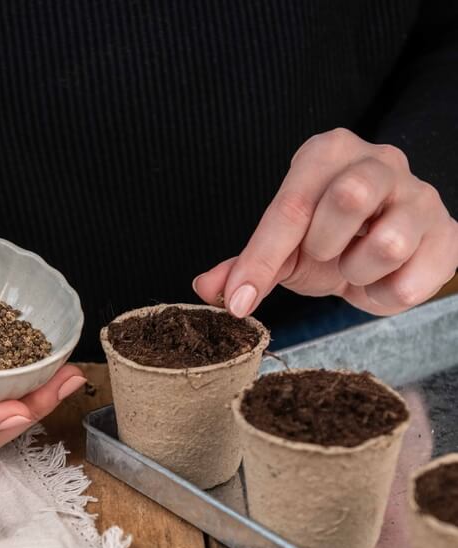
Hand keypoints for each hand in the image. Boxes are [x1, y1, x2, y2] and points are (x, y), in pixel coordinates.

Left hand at [194, 128, 457, 317]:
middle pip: (350, 197)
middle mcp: (380, 161)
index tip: (238, 302)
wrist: (387, 251)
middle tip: (323, 257)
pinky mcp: (447, 234)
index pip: (291, 205)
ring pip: (388, 242)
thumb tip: (207, 289)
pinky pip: (413, 281)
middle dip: (324, 246)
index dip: (260, 260)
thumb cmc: (330, 240)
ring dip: (358, 272)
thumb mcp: (283, 250)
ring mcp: (420, 194)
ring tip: (356, 267)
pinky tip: (382, 280)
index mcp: (329, 153)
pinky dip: (386, 295)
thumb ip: (245, 266)